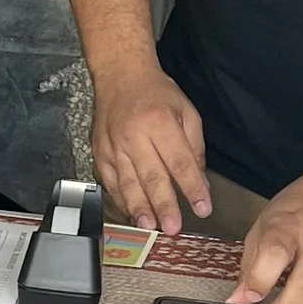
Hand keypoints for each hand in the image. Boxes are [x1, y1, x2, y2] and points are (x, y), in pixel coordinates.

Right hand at [90, 61, 211, 235]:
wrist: (120, 76)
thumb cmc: (156, 93)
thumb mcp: (186, 112)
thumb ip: (194, 148)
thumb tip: (199, 181)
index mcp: (159, 122)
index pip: (179, 161)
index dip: (192, 187)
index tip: (203, 207)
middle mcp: (134, 135)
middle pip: (151, 176)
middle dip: (164, 204)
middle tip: (173, 227)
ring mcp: (113, 145)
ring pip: (127, 182)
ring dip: (139, 207)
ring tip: (149, 225)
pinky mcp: (99, 153)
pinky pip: (110, 181)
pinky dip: (121, 199)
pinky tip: (132, 213)